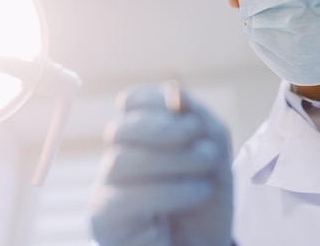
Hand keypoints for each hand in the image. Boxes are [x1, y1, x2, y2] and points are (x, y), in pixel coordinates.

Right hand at [90, 84, 232, 245]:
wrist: (206, 245)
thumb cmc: (206, 198)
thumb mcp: (214, 151)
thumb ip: (198, 118)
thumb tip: (173, 89)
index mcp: (140, 135)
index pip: (132, 101)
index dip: (159, 102)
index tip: (194, 122)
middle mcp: (118, 157)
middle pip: (122, 129)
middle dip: (167, 131)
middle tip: (205, 147)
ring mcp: (107, 188)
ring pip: (123, 161)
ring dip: (175, 162)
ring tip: (207, 172)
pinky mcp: (104, 220)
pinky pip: (126, 198)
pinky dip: (169, 191)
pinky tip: (196, 193)